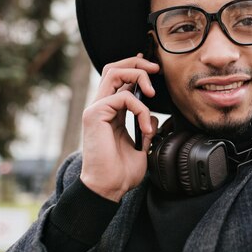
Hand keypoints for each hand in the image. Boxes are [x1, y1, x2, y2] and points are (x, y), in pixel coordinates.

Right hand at [80, 54, 159, 200]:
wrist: (108, 188)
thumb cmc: (121, 172)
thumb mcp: (141, 145)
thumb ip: (145, 126)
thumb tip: (153, 116)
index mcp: (109, 112)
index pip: (119, 79)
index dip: (135, 68)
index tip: (154, 68)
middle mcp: (100, 107)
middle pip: (114, 68)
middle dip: (137, 63)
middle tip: (156, 69)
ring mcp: (95, 109)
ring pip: (115, 73)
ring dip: (138, 76)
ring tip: (152, 94)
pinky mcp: (95, 114)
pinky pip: (123, 97)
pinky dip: (141, 109)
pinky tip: (145, 128)